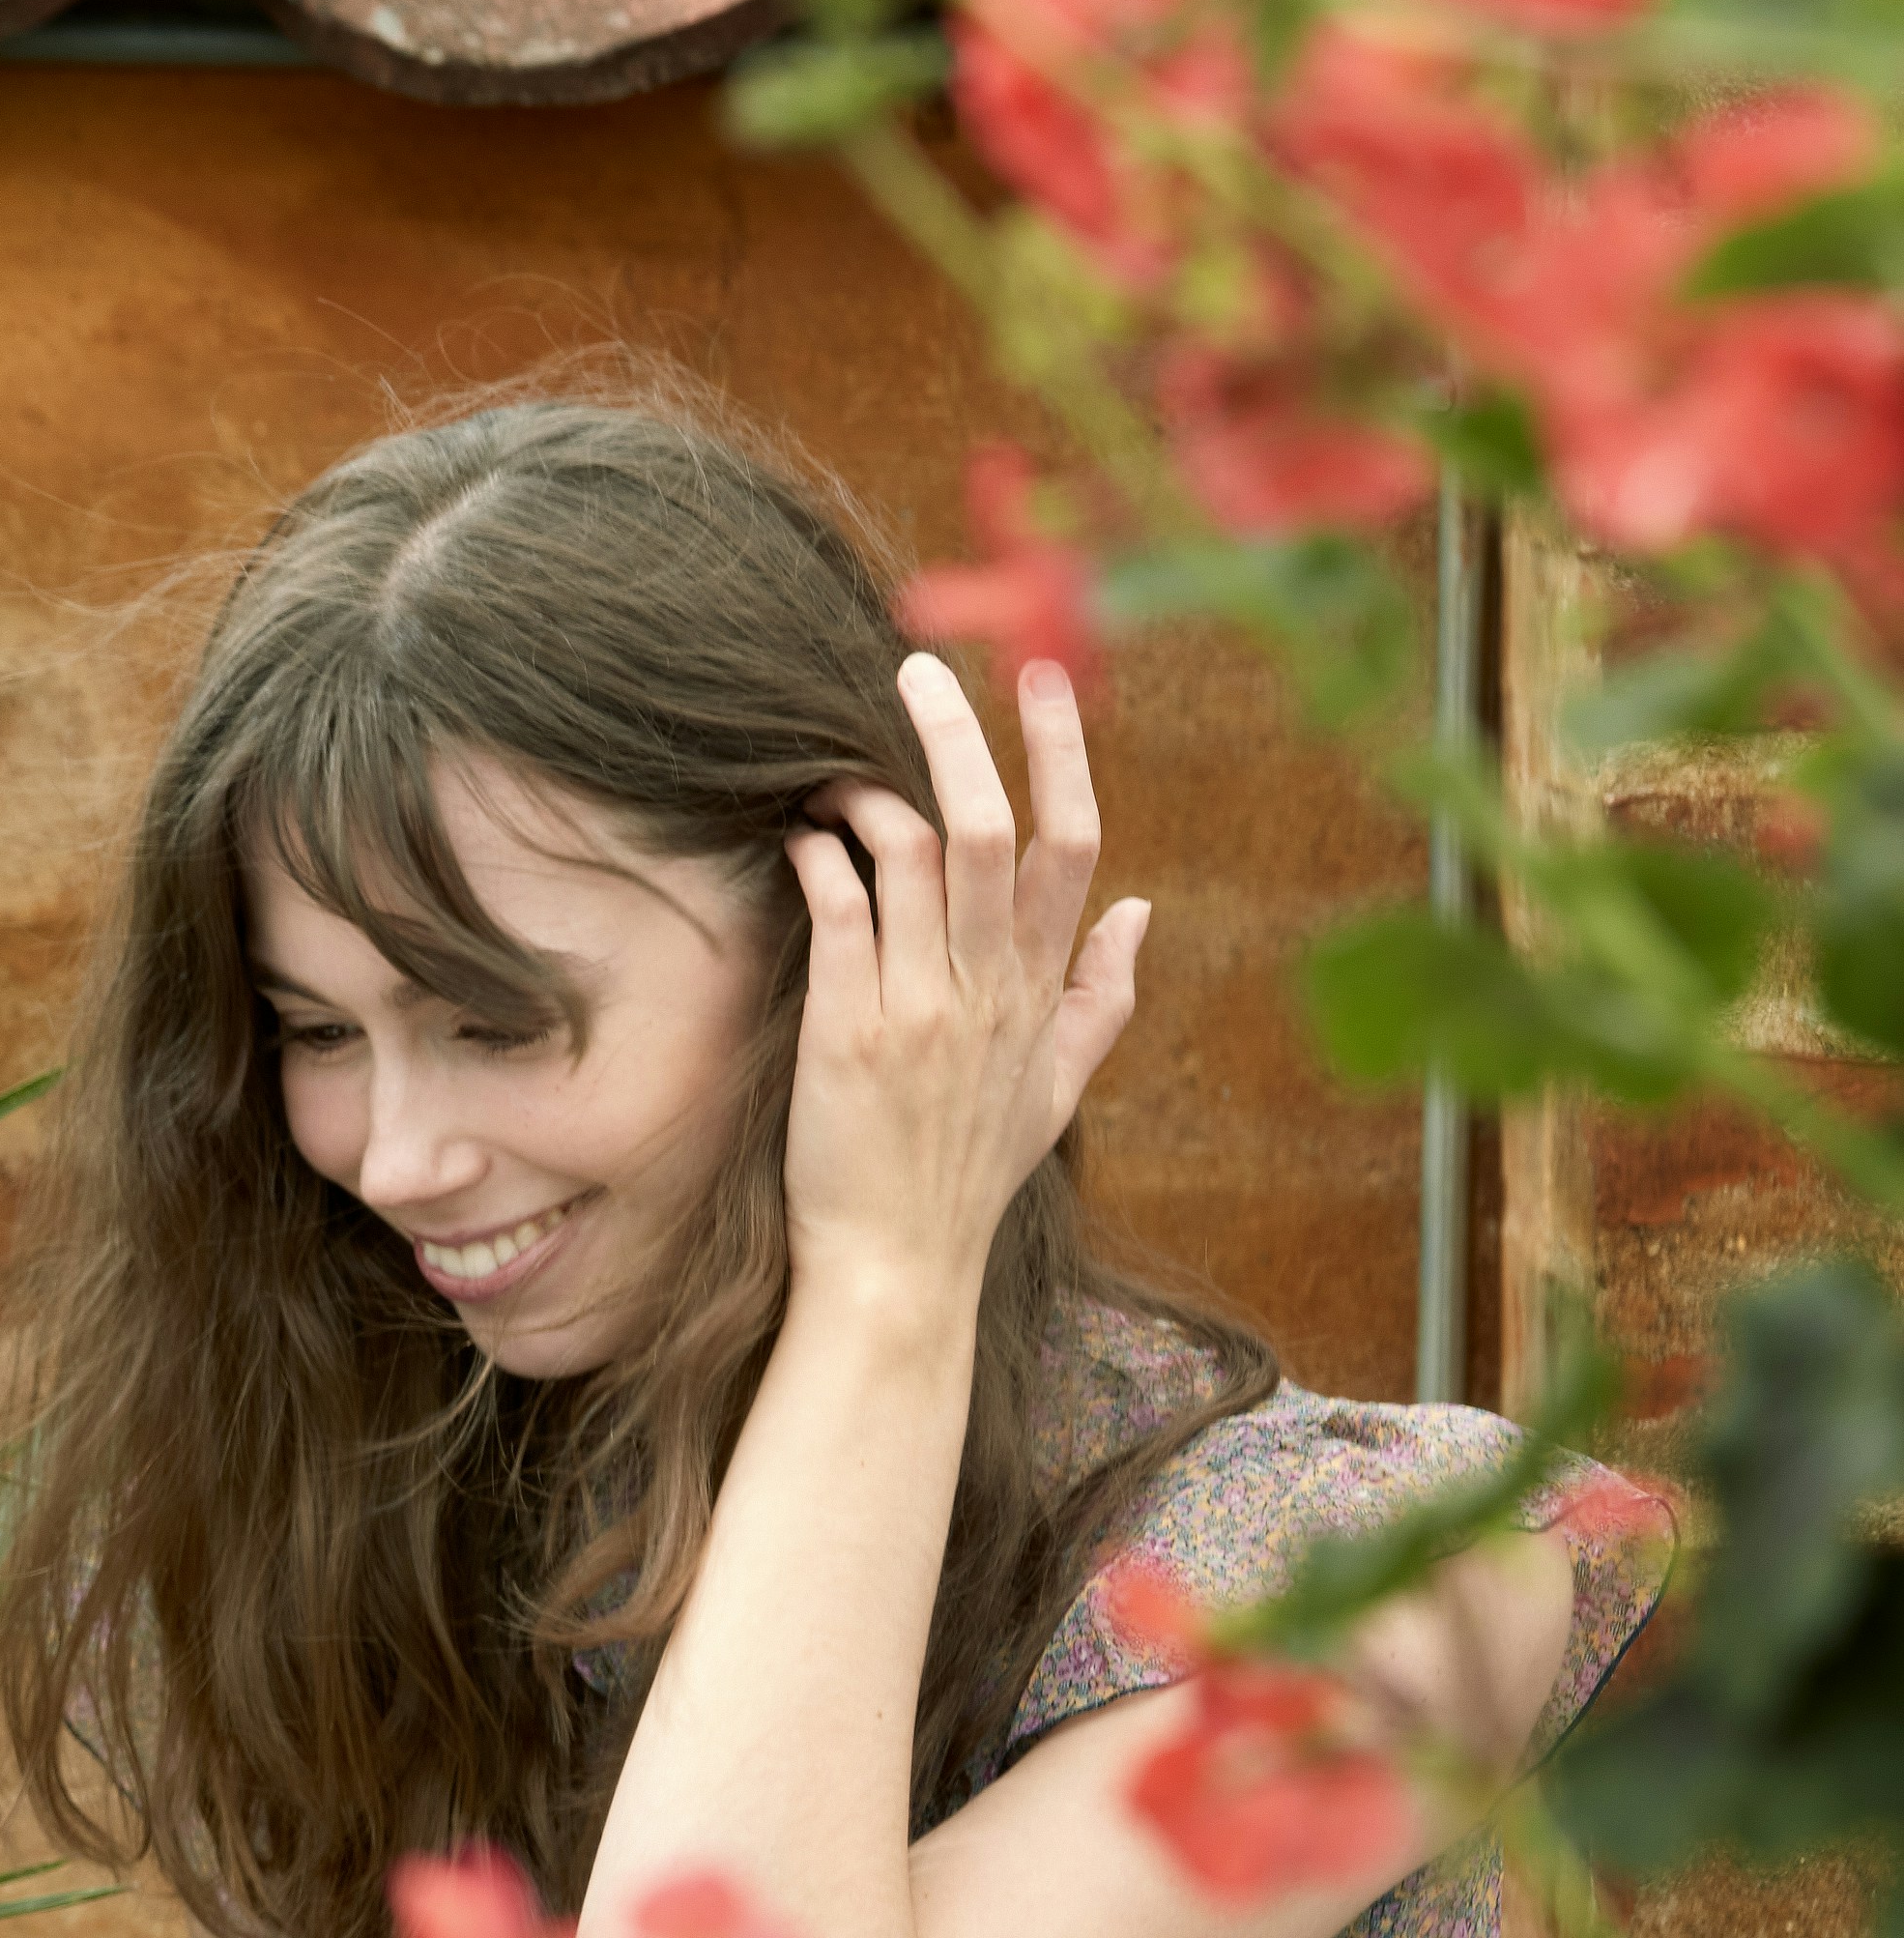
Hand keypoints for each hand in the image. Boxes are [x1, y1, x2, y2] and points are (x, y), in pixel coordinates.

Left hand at [779, 648, 1144, 1330]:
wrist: (899, 1268)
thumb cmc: (968, 1177)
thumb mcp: (1057, 1093)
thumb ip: (1103, 999)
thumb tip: (1139, 909)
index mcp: (1042, 993)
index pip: (1075, 848)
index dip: (1063, 754)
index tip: (1043, 678)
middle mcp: (990, 991)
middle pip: (994, 831)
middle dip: (958, 738)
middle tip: (918, 669)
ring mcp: (922, 1009)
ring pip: (914, 859)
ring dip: (866, 796)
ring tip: (826, 774)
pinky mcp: (849, 1031)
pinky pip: (839, 914)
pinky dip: (819, 860)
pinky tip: (799, 838)